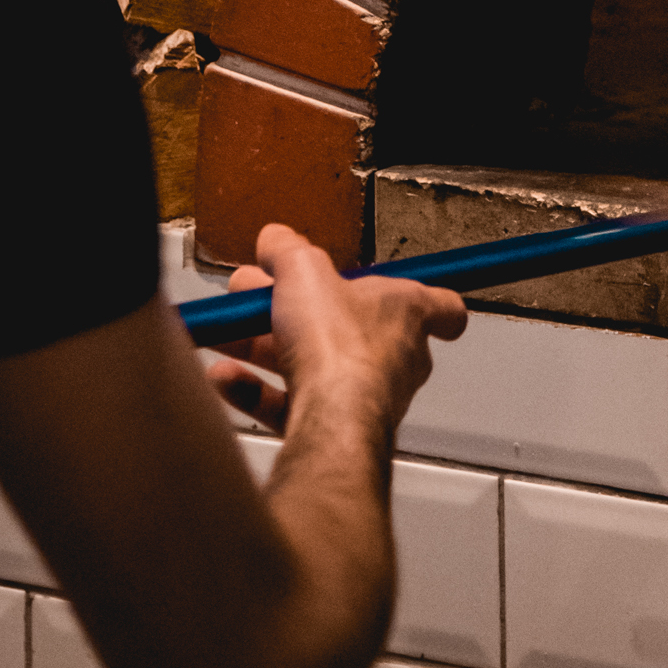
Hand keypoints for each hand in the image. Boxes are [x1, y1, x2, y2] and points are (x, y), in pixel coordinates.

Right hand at [204, 223, 465, 438]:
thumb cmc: (341, 348)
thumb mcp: (304, 271)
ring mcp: (362, 398)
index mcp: (405, 312)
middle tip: (260, 295)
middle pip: (345, 325)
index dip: (434, 296)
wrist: (330, 422)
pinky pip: (288, 405)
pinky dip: (254, 389)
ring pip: (310, 364)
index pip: (442, 307)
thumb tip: (276, 238)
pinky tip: (225, 375)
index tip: (418, 288)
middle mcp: (392, 357)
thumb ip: (287, 250)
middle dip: (294, 309)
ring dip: (263, 345)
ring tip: (228, 330)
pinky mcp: (329, 430)